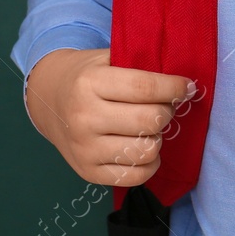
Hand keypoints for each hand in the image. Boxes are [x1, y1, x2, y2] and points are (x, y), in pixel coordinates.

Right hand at [24, 47, 197, 186]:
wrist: (47, 100)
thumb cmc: (86, 76)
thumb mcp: (105, 58)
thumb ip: (139, 65)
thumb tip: (185, 84)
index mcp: (89, 83)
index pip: (145, 87)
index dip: (174, 88)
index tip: (187, 87)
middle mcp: (84, 117)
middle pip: (149, 120)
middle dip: (166, 112)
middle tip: (163, 106)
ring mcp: (85, 148)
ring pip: (147, 150)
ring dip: (157, 137)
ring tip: (149, 128)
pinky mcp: (88, 172)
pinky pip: (136, 176)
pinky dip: (150, 163)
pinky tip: (143, 147)